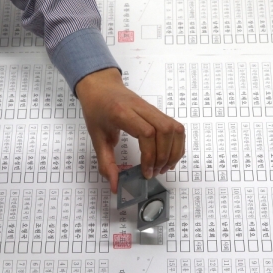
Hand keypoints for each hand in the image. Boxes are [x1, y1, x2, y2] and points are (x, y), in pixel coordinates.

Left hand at [76, 67, 184, 192]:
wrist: (100, 86)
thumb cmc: (97, 110)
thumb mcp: (96, 138)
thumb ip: (106, 163)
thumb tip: (116, 186)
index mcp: (122, 113)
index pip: (147, 133)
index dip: (150, 155)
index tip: (145, 171)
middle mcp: (140, 108)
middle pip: (165, 131)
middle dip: (164, 156)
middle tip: (155, 172)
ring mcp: (151, 108)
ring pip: (174, 128)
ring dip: (174, 151)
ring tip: (165, 166)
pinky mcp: (157, 111)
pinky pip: (175, 126)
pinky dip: (176, 143)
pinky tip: (169, 156)